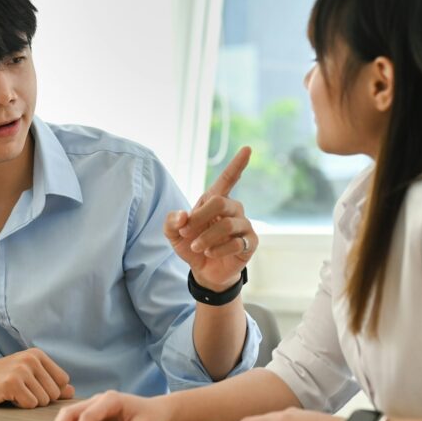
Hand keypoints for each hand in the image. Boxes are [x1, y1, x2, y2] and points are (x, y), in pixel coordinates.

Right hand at [0, 348, 74, 408]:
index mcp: (38, 355)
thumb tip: (72, 391)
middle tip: (19, 391)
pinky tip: (7, 396)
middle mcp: (32, 358)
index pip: (63, 381)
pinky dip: (19, 405)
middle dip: (39, 398)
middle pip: (55, 393)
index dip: (50, 391)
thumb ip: (50, 383)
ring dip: (28, 402)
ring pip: (43, 400)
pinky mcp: (11, 382)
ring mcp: (21, 369)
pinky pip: (30, 404)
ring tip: (13, 392)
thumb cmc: (0, 380)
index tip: (31, 387)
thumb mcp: (27, 377)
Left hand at [166, 147, 256, 291]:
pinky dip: (218, 249)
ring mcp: (243, 226)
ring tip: (196, 247)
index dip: (237, 164)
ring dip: (206, 237)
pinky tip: (211, 253)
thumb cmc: (191, 246)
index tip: (248, 149)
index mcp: (214, 201)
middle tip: (185, 233)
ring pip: (227, 224)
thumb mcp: (174, 234)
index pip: (228, 179)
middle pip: (220, 202)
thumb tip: (183, 215)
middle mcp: (233, 210)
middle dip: (199, 218)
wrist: (204, 271)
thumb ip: (172, 222)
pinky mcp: (250, 243)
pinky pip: (236, 242)